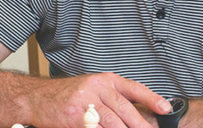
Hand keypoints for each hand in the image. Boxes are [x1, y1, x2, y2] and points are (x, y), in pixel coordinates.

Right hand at [25, 72, 171, 127]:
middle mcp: (96, 87)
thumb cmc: (67, 95)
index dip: (151, 98)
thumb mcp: (92, 88)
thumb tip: (138, 108)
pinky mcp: (74, 116)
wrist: (37, 98)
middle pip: (124, 108)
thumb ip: (113, 96)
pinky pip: (94, 127)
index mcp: (104, 80)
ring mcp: (84, 101)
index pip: (133, 88)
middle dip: (140, 124)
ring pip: (111, 120)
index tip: (165, 108)